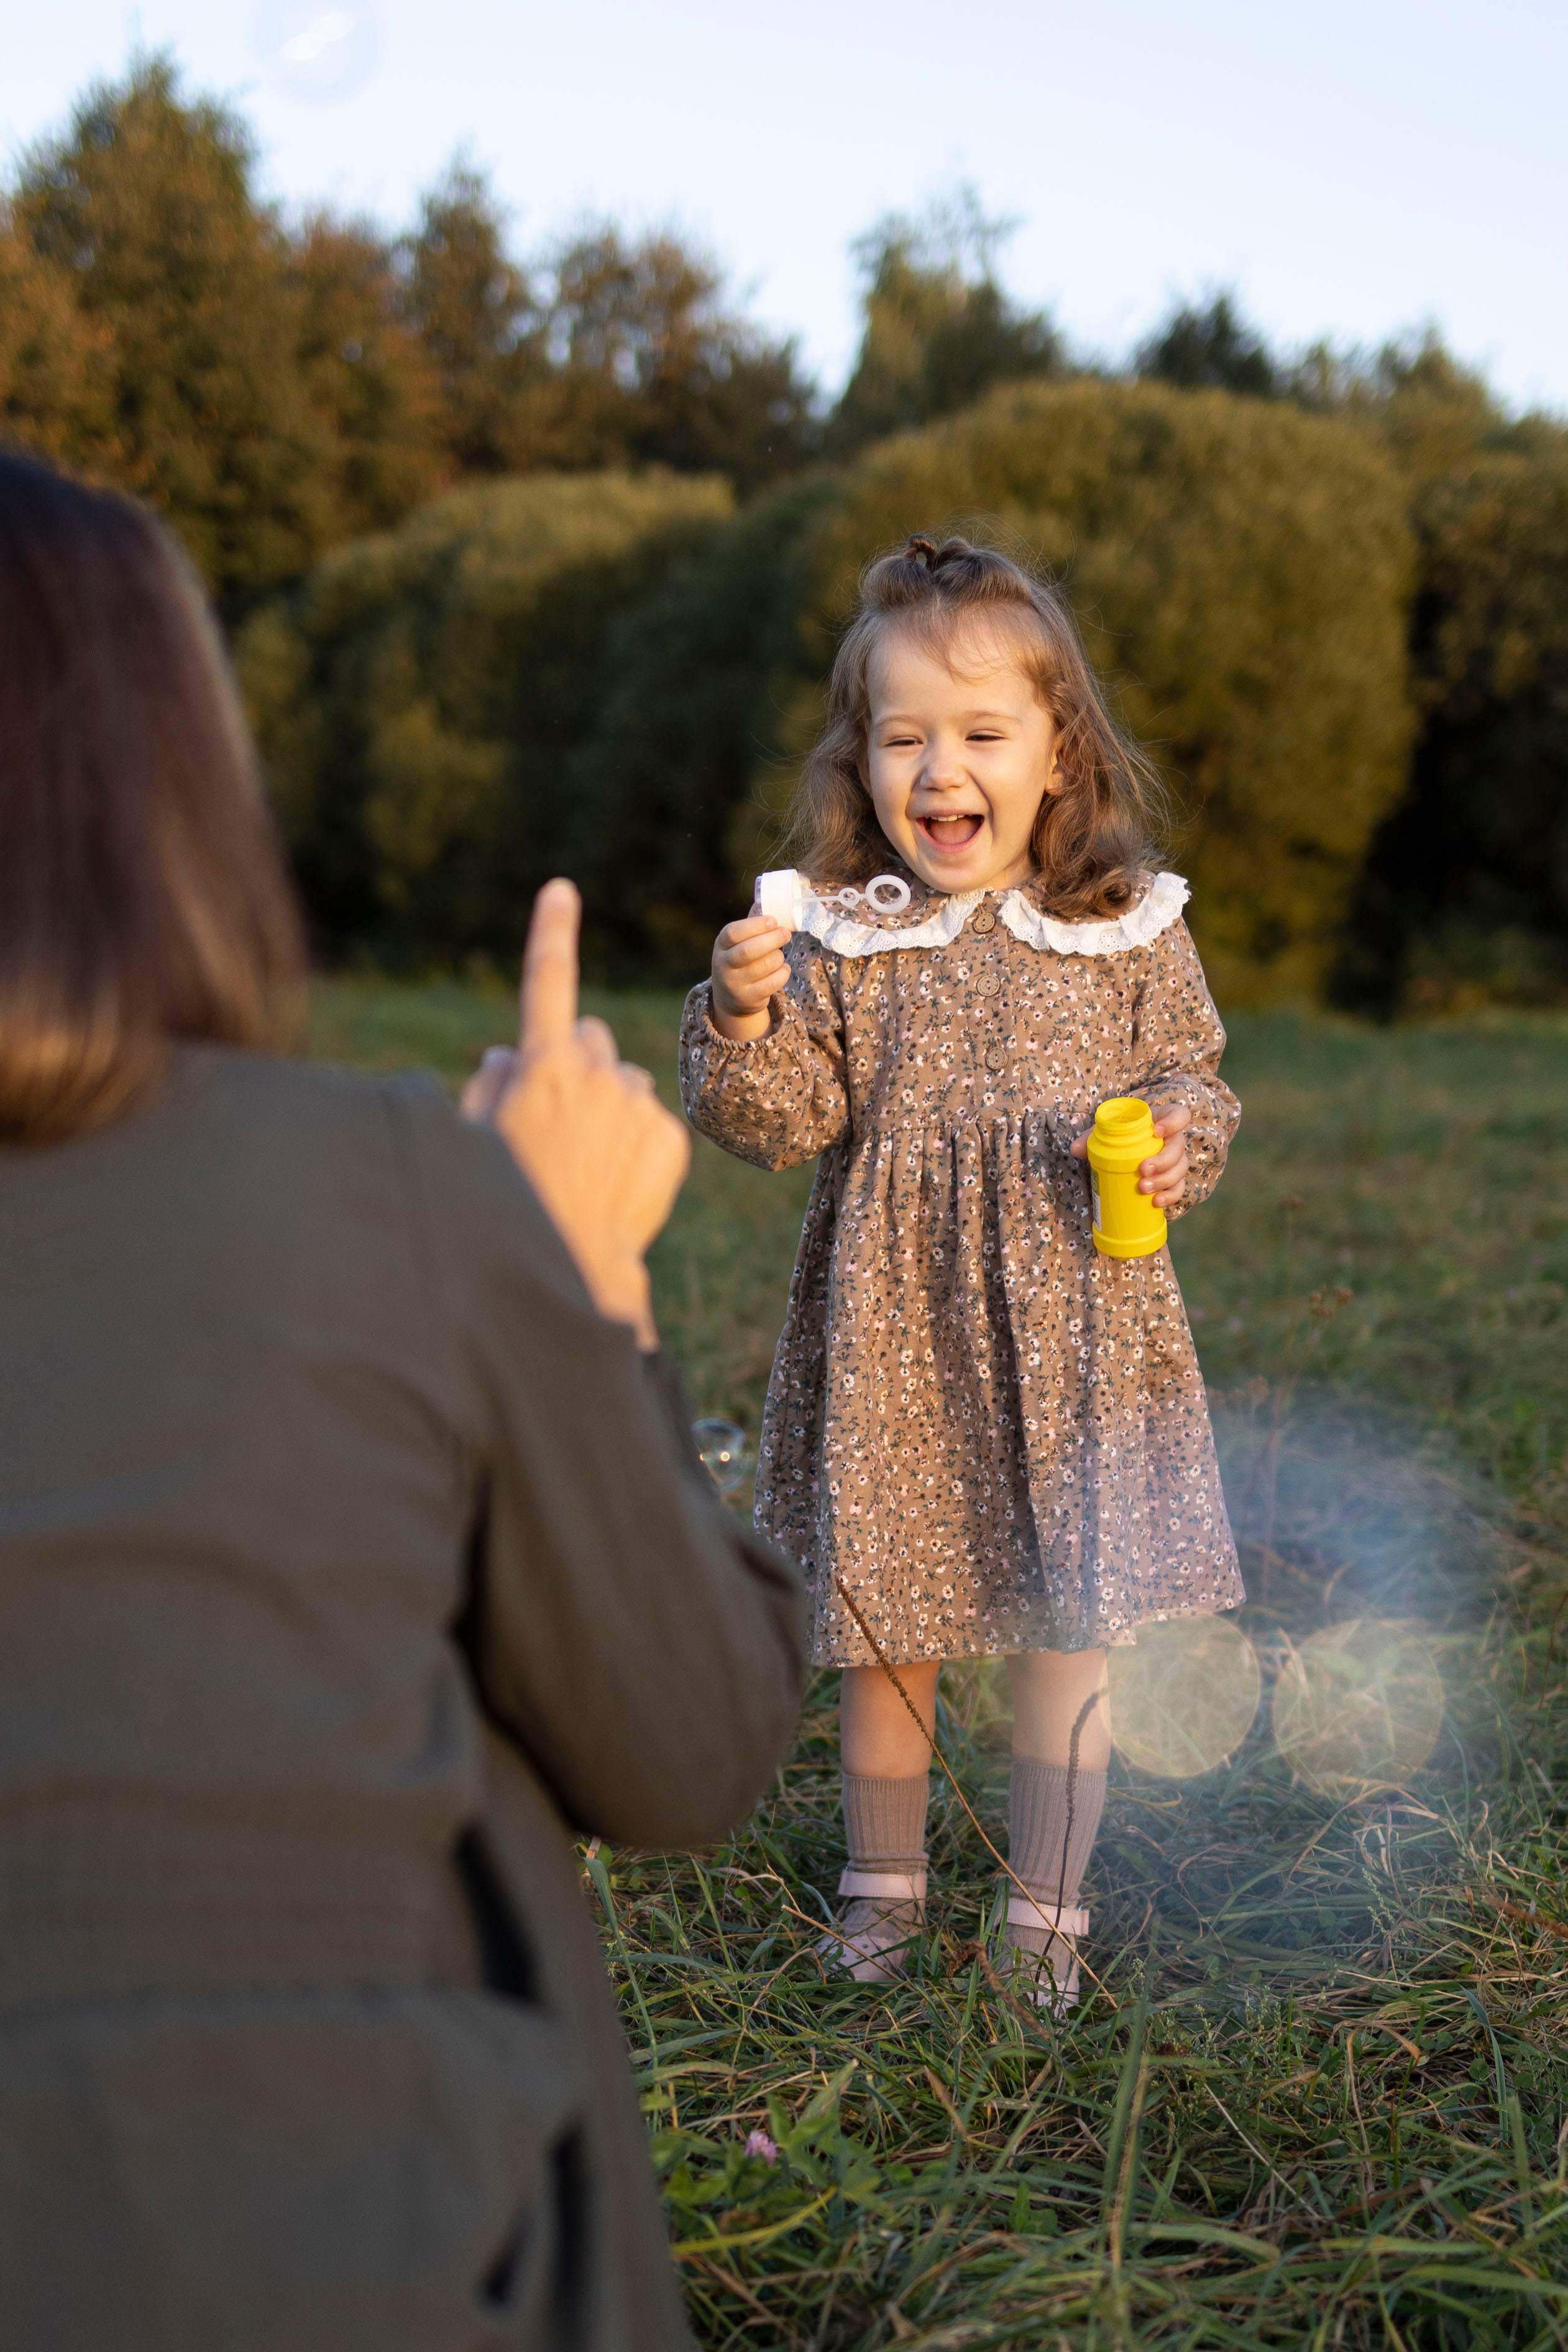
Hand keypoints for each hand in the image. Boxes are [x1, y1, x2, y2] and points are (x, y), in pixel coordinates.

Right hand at [460, 879, 689, 1346]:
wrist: (571, 1274)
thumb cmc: (508, 1209)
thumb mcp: (476, 1145)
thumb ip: (490, 1089)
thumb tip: (509, 1058)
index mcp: (539, 1067)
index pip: (546, 983)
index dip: (551, 933)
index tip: (562, 890)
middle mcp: (594, 1074)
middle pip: (587, 1040)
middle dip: (573, 1063)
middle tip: (552, 1121)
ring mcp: (637, 1104)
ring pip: (622, 1080)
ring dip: (605, 1104)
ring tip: (583, 1165)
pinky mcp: (670, 1138)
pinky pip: (650, 1118)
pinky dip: (634, 1140)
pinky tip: (613, 1182)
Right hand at [709, 912, 790, 1041]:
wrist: (731, 999)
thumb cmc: (739, 961)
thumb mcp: (737, 943)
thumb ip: (751, 924)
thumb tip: (766, 899)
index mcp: (721, 945)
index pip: (733, 932)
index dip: (754, 925)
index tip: (772, 920)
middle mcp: (723, 965)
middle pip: (748, 951)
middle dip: (772, 939)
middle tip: (786, 933)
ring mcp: (734, 984)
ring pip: (764, 966)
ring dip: (778, 957)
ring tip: (778, 954)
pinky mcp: (748, 998)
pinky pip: (772, 983)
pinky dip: (782, 973)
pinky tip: (781, 969)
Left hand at [1069, 1101, 1192, 1209]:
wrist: (1126, 1154)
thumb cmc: (1120, 1138)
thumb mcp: (1106, 1134)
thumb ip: (1091, 1138)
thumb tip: (1075, 1150)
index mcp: (1161, 1120)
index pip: (1179, 1115)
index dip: (1172, 1122)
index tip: (1156, 1131)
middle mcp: (1173, 1139)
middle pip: (1179, 1147)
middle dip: (1163, 1160)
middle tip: (1143, 1169)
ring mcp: (1176, 1160)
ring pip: (1180, 1169)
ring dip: (1164, 1180)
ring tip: (1143, 1188)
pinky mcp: (1175, 1179)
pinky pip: (1179, 1188)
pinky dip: (1170, 1196)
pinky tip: (1156, 1202)